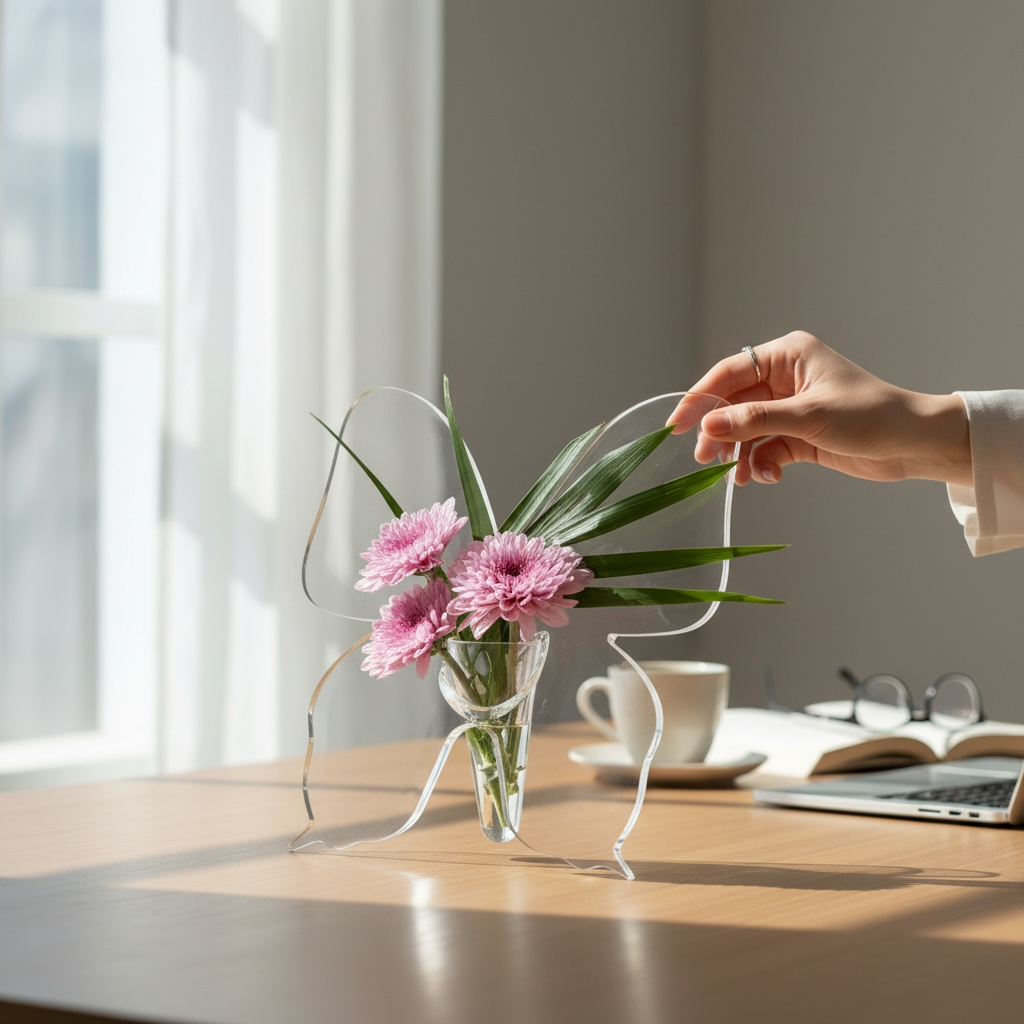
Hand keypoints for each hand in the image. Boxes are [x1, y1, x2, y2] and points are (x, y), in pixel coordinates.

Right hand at [667, 332, 971, 486]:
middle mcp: (785, 379)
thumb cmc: (871, 416)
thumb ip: (755, 420)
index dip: (700, 398)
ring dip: (739, 454)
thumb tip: (708, 426)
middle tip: (705, 458)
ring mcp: (790, 408)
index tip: (678, 424)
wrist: (915, 445)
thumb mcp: (808, 416)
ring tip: (736, 476)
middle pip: (733, 404)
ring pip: (746, 430)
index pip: (729, 373)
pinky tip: (767, 477)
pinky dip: (760, 464)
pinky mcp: (798, 435)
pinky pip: (764, 448)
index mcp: (787, 356)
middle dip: (719, 433)